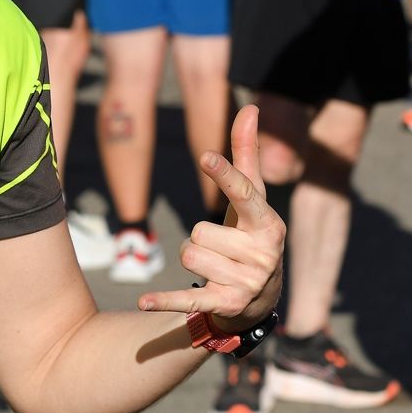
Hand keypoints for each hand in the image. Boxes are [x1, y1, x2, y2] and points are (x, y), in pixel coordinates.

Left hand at [137, 106, 284, 331]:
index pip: (243, 193)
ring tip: (215, 267)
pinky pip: (187, 298)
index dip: (223, 174)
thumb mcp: (252, 199)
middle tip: (221, 247)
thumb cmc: (250, 234)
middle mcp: (262, 253)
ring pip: (189, 255)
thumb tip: (250, 107)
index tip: (205, 156)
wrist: (260, 300)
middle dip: (200, 237)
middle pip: (200, 230)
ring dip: (192, 259)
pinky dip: (164, 300)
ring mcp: (245, 282)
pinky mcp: (225, 305)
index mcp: (269, 223)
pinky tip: (143, 301)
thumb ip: (247, 154)